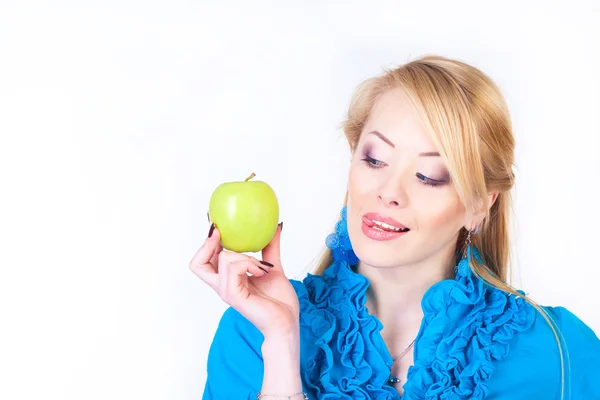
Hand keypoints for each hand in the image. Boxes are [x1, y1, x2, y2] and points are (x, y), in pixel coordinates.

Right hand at [189, 222, 299, 337]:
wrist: (287, 322)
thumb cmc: (279, 301)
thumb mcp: (272, 267)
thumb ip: (270, 248)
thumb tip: (276, 227)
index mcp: (228, 279)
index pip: (204, 261)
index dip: (206, 243)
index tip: (217, 226)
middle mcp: (223, 286)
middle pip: (197, 264)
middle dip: (208, 245)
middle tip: (221, 234)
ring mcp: (227, 291)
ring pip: (224, 259)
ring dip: (246, 256)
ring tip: (262, 266)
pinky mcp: (234, 295)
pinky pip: (234, 268)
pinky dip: (250, 264)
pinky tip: (263, 270)